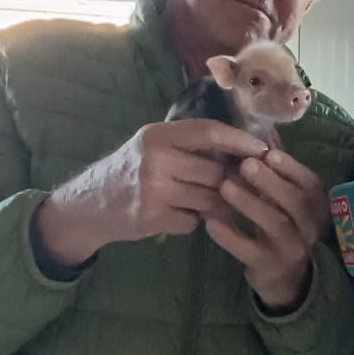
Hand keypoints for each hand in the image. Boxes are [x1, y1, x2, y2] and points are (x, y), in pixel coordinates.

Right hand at [33, 119, 265, 265]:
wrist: (90, 204)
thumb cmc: (131, 170)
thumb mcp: (153, 145)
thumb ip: (190, 144)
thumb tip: (245, 149)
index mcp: (158, 135)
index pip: (210, 132)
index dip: (240, 140)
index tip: (262, 149)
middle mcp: (155, 159)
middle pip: (216, 171)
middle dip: (229, 181)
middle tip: (233, 186)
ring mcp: (153, 190)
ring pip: (210, 199)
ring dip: (216, 205)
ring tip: (208, 202)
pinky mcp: (153, 218)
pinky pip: (194, 222)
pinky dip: (193, 221)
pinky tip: (180, 216)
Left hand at [208, 147, 330, 310]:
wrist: (284, 276)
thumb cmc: (284, 225)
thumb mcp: (286, 197)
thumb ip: (278, 169)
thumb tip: (266, 129)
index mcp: (317, 207)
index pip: (311, 185)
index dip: (291, 168)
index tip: (269, 153)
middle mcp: (311, 228)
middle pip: (295, 202)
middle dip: (270, 182)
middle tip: (244, 165)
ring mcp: (292, 249)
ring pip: (275, 224)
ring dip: (250, 203)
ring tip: (225, 187)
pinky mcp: (270, 266)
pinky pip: (250, 251)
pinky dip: (231, 237)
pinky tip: (211, 223)